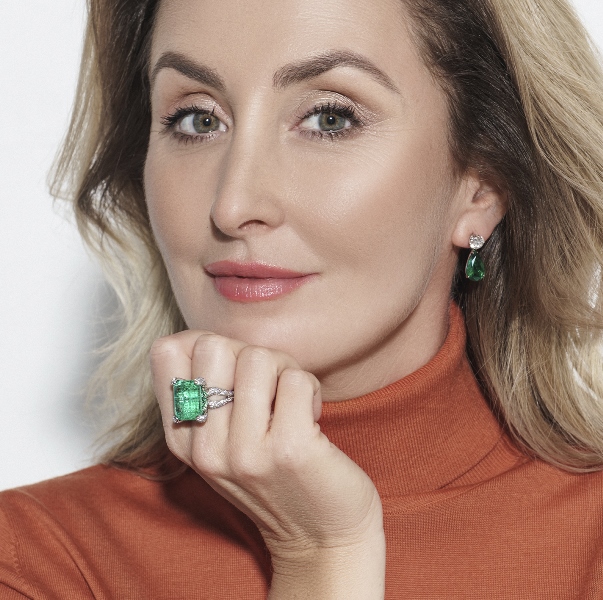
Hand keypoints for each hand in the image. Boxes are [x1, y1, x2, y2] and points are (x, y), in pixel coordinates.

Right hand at [151, 331, 385, 597]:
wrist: (321, 536)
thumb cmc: (276, 473)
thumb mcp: (222, 440)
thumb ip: (207, 393)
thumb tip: (204, 337)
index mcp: (182, 437)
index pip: (168, 350)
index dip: (207, 343)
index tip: (235, 371)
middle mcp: (205, 448)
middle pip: (213, 345)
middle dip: (250, 355)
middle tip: (269, 389)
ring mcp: (245, 452)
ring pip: (259, 358)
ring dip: (286, 372)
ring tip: (291, 406)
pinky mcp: (289, 450)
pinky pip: (297, 379)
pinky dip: (311, 390)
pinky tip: (310, 421)